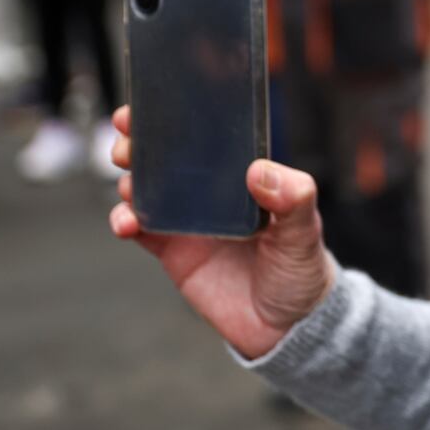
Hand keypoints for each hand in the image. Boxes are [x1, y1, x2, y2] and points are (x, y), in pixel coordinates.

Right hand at [106, 106, 335, 359]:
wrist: (286, 328)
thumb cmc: (302, 270)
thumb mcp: (305, 233)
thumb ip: (292, 200)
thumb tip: (260, 171)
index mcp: (246, 176)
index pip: (211, 138)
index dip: (182, 117)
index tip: (156, 101)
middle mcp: (214, 192)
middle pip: (170, 157)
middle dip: (143, 141)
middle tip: (128, 137)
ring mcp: (190, 219)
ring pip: (147, 187)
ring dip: (129, 177)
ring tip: (128, 181)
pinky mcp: (173, 250)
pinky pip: (140, 228)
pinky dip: (125, 220)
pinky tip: (125, 222)